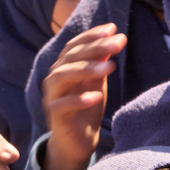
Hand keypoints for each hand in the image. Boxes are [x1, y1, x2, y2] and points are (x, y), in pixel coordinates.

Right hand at [41, 23, 121, 169]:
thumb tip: (114, 36)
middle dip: (94, 48)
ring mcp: (52, 97)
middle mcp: (54, 79)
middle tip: (117, 43)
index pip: (74, 46)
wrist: (78, 141)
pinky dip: (78, 100)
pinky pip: (62, 105)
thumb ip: (101, 61)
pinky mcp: (55, 116)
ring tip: (110, 67)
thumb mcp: (97, 81)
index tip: (112, 29)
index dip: (91, 36)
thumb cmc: (87, 107)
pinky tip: (96, 96)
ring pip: (62, 77)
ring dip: (86, 69)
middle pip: (70, 58)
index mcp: (64, 67)